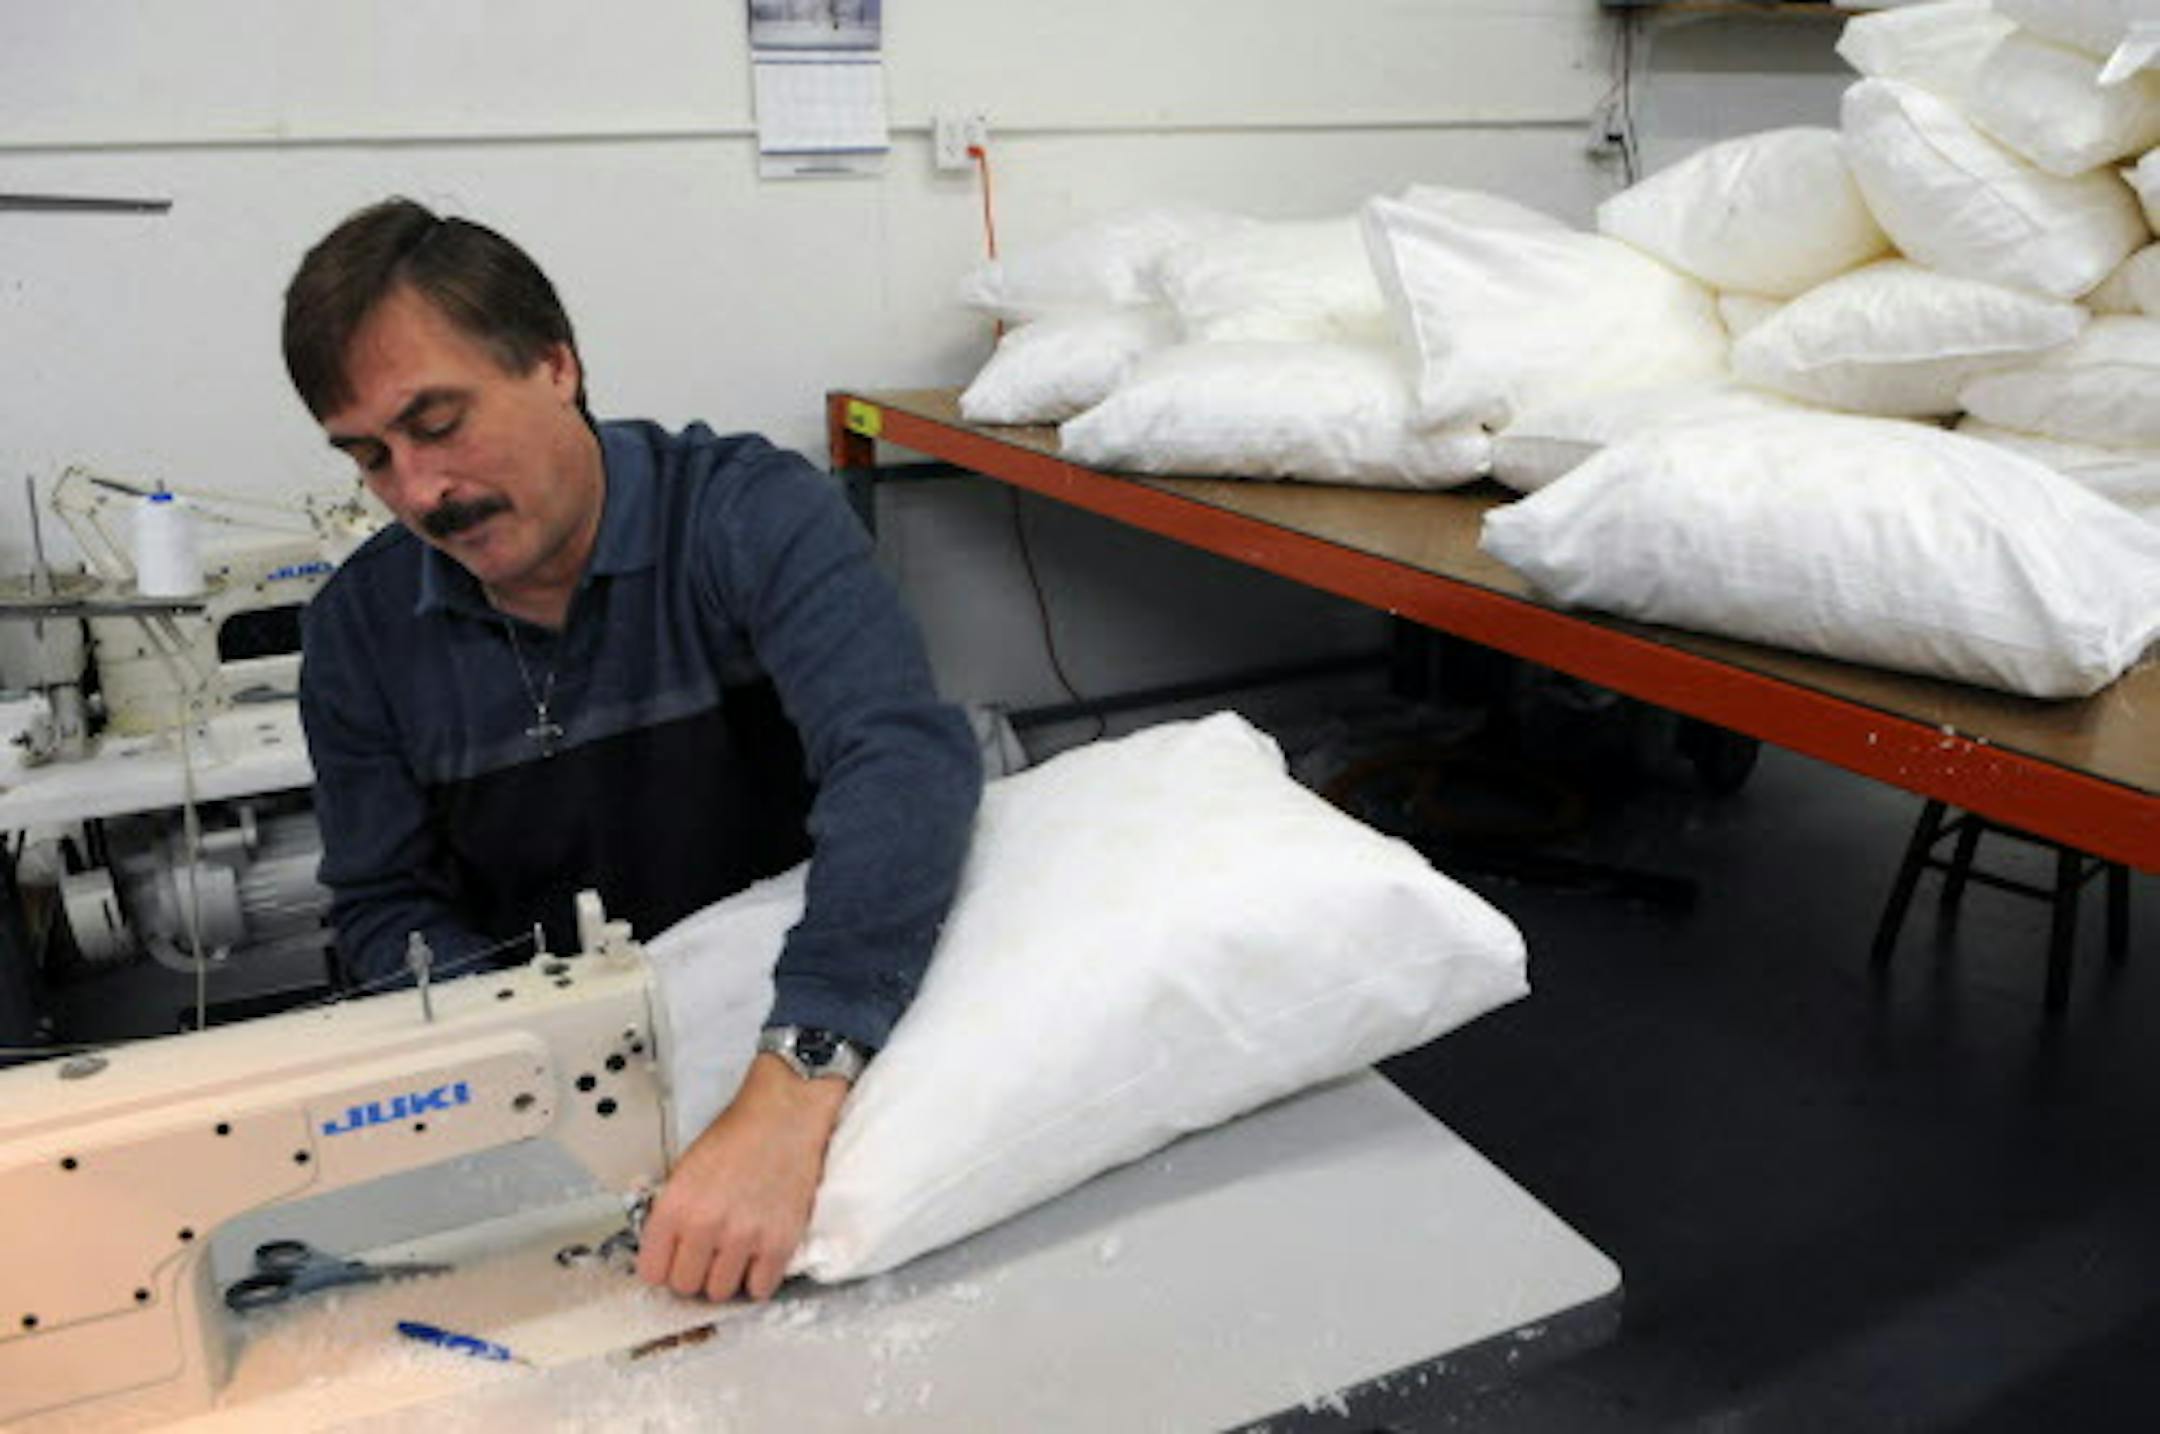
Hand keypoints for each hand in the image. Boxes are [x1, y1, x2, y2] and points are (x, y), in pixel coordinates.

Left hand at [634, 1053, 848, 1301]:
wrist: (785, 1115)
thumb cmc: (737, 1136)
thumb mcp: (686, 1169)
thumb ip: (673, 1214)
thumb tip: (667, 1253)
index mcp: (675, 1206)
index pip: (652, 1271)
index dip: (663, 1267)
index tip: (673, 1262)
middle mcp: (706, 1226)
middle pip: (685, 1286)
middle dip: (693, 1274)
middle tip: (705, 1257)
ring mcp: (744, 1238)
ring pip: (720, 1292)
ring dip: (725, 1278)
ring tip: (732, 1256)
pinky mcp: (780, 1243)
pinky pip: (759, 1289)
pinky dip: (757, 1279)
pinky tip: (756, 1258)